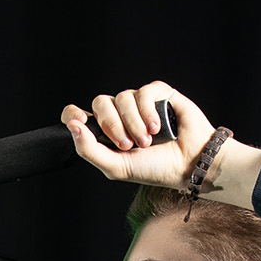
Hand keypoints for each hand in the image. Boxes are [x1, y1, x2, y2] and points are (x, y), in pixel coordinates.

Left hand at [60, 80, 218, 188]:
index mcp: (105, 132)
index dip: (72, 113)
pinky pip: (143, 92)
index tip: (80, 122)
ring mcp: (138, 103)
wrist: (188, 164)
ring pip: (122, 98)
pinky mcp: (158, 94)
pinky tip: (158, 127)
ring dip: (134, 122)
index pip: (77, 114)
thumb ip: (89, 150)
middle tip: (128, 144)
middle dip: (112, 125)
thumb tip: (72, 126)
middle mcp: (120, 115)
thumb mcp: (116, 167)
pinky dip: (148, 111)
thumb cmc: (154, 168)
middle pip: (100, 103)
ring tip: (148, 140)